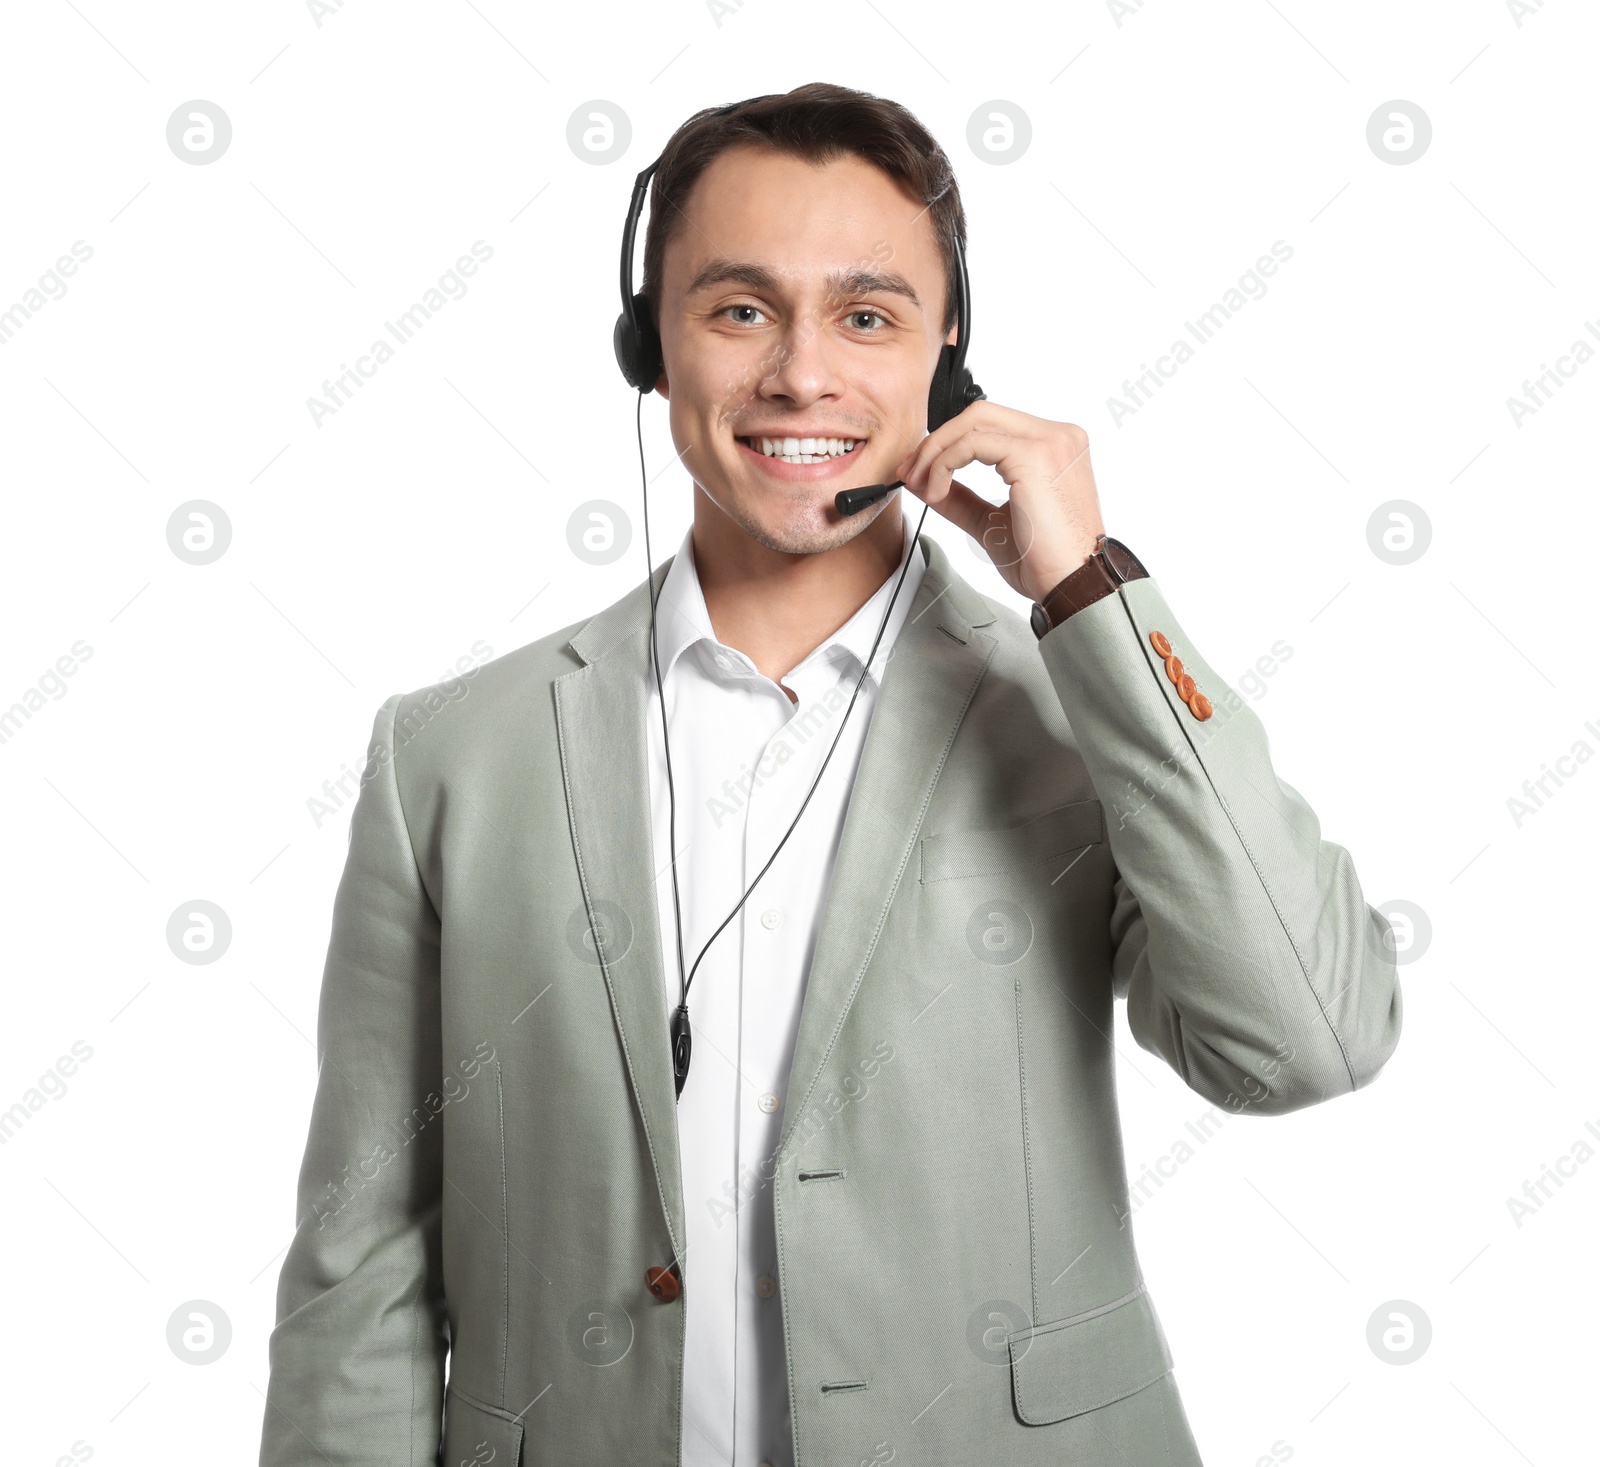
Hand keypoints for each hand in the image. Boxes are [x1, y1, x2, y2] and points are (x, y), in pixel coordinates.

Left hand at [891, 401, 1106, 604]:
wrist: (1071, 585)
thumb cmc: (1045, 561)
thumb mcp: (991, 522)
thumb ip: (961, 497)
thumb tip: (926, 482)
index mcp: (1054, 446)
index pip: (990, 424)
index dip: (947, 441)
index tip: (920, 470)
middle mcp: (1058, 436)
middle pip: (979, 414)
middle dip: (936, 441)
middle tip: (911, 472)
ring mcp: (1050, 442)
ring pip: (973, 422)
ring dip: (936, 452)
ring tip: (923, 486)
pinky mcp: (1036, 455)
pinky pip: (972, 443)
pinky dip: (945, 464)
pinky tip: (939, 492)